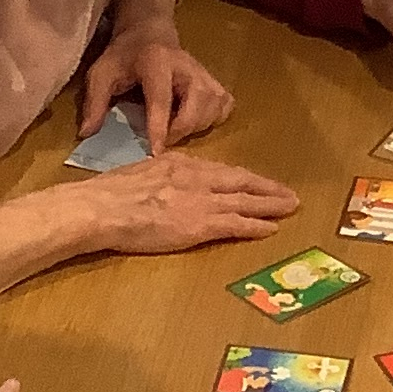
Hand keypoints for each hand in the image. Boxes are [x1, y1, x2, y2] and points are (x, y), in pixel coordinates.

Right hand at [77, 151, 298, 255]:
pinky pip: (236, 224)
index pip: (219, 170)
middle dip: (266, 188)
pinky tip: (271, 229)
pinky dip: (256, 226)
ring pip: (245, 201)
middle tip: (288, 193)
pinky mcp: (201, 223)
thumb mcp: (140, 173)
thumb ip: (160, 177)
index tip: (255, 181)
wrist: (101, 207)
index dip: (241, 178)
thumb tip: (164, 183)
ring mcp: (201, 200)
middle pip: (240, 181)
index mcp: (180, 163)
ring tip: (290, 207)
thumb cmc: (109, 194)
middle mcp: (197, 176)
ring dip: (271, 204)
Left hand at [82, 0, 232, 147]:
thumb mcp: (101, 74)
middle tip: (163, 142)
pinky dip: (213, 119)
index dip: (159, 126)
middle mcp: (186, 66)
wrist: (149, 32)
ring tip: (176, 132)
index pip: (161, 98)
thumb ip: (94, 103)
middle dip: (182, 129)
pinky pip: (225, 105)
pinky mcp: (215, 80)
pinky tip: (195, 122)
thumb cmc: (123, 56)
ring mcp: (204, 73)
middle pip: (197, 102)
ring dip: (197, 126)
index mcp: (156, 62)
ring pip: (214, 105)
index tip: (156, 152)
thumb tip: (86, 135)